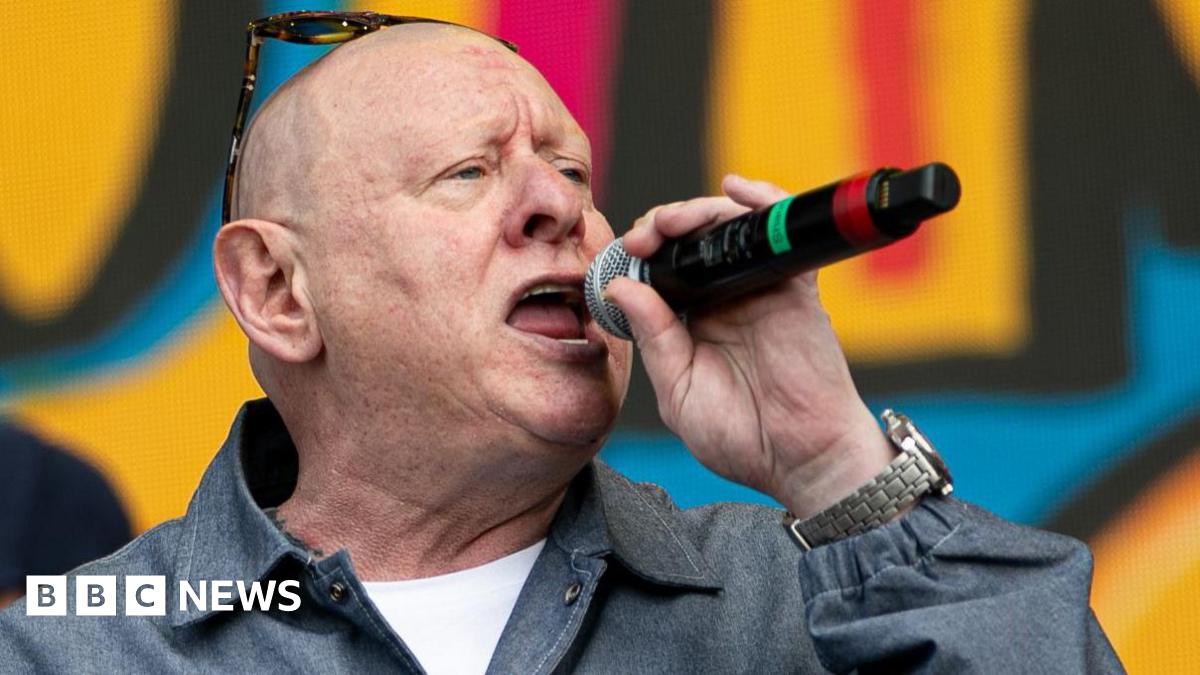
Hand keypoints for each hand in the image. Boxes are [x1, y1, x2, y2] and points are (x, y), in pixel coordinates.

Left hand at [603, 175, 894, 517]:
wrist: (803, 460)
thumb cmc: (744, 436)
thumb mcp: (678, 390)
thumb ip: (653, 337)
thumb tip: (620, 288)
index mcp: (694, 322)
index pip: (662, 270)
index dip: (640, 254)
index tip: (622, 255)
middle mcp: (726, 298)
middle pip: (691, 240)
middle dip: (661, 227)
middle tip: (643, 237)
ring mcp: (761, 288)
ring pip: (728, 228)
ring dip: (696, 212)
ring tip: (672, 223)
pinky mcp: (795, 286)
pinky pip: (779, 233)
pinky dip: (762, 201)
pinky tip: (735, 190)